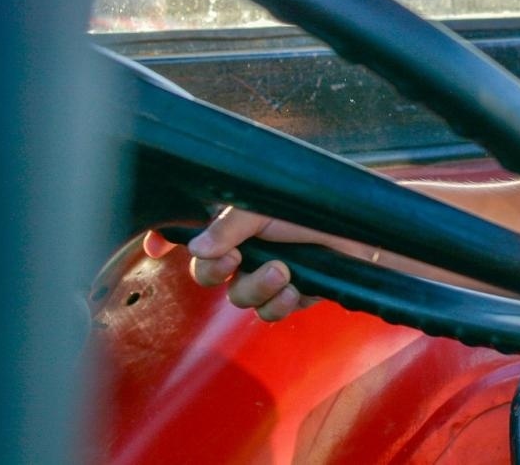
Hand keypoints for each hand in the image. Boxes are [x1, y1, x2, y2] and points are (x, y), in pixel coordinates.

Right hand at [143, 206, 345, 322]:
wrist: (367, 233)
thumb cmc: (317, 209)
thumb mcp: (268, 207)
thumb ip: (230, 226)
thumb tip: (195, 247)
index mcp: (237, 222)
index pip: (193, 232)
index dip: (166, 240)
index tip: (153, 248)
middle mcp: (248, 249)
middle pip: (207, 273)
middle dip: (216, 271)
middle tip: (236, 259)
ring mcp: (268, 273)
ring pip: (239, 298)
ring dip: (257, 288)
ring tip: (283, 271)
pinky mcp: (292, 294)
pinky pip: (270, 312)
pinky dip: (281, 303)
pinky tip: (297, 287)